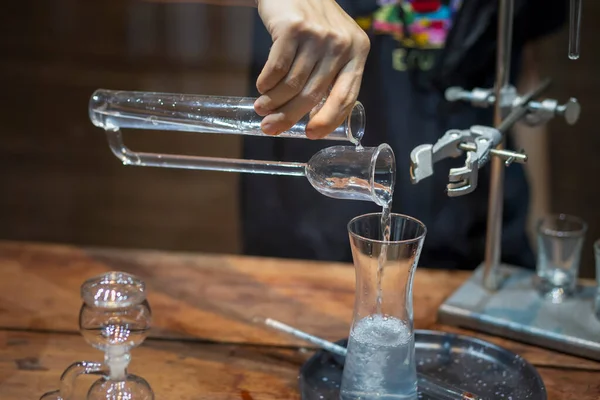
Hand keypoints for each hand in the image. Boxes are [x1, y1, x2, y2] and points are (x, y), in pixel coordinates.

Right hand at [254, 0, 369, 138]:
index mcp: (358, 52)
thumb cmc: (314, 25)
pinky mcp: (292, 29)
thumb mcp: (335, 45)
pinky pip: (276, 69)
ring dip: (273, 102)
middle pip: (313, 94)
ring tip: (262, 109)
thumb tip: (315, 119)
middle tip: (271, 129)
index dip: (329, 120)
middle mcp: (341, 44)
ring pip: (291, 84)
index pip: (346, 96)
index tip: (311, 135)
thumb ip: (333, 75)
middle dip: (289, 117)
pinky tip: (262, 88)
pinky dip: (266, 83)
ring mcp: (317, 36)